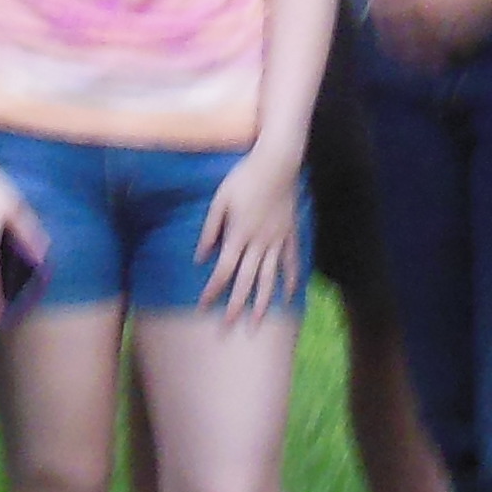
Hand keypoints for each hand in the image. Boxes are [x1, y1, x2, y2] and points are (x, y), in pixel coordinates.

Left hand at [198, 145, 307, 314]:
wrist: (277, 163)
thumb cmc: (243, 178)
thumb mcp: (219, 201)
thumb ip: (209, 230)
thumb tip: (199, 257)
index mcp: (238, 236)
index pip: (223, 271)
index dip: (212, 291)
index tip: (203, 307)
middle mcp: (259, 244)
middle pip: (246, 282)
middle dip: (235, 306)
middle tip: (228, 328)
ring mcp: (277, 241)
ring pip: (270, 278)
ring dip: (262, 303)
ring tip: (257, 323)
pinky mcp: (290, 235)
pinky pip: (292, 263)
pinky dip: (291, 280)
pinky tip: (288, 297)